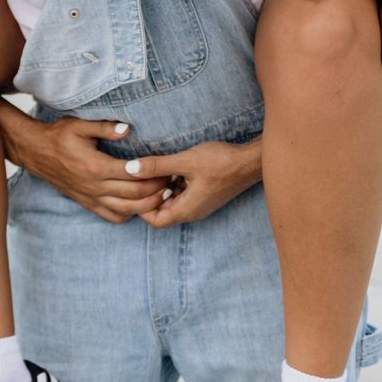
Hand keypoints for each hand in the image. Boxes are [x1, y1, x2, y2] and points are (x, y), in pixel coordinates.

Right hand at [9, 115, 171, 223]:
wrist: (36, 152)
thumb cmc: (59, 135)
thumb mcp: (79, 125)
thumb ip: (105, 127)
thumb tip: (127, 129)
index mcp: (96, 166)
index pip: (133, 175)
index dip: (154, 173)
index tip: (167, 167)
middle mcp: (95, 186)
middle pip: (135, 196)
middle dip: (157, 190)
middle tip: (171, 181)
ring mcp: (91, 198)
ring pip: (126, 211)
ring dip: (147, 206)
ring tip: (162, 195)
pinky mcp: (87, 203)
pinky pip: (112, 216)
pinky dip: (129, 214)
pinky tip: (138, 204)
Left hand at [123, 139, 262, 226]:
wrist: (251, 161)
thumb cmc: (221, 162)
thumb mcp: (185, 161)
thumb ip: (157, 166)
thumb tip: (130, 168)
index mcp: (187, 210)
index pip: (155, 221)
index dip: (141, 207)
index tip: (136, 187)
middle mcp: (192, 211)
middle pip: (162, 212)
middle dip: (150, 196)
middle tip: (143, 176)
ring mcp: (199, 203)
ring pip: (172, 201)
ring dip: (162, 188)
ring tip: (156, 169)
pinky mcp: (204, 194)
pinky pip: (183, 194)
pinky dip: (174, 183)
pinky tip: (172, 166)